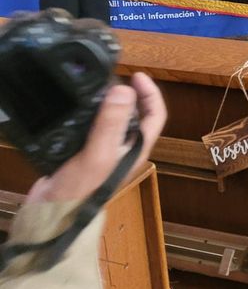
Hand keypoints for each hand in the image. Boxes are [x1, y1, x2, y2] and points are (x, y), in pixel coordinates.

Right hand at [25, 73, 166, 203]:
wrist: (52, 213)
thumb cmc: (81, 188)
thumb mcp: (98, 153)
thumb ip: (111, 123)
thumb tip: (125, 89)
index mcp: (136, 148)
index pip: (155, 115)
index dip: (151, 93)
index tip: (137, 75)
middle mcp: (125, 147)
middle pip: (137, 114)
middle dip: (131, 93)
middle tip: (116, 77)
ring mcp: (106, 150)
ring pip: (116, 118)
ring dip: (111, 101)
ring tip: (99, 87)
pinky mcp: (87, 151)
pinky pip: (96, 125)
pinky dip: (93, 112)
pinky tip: (80, 106)